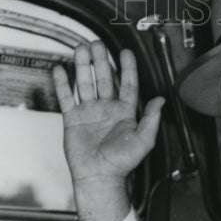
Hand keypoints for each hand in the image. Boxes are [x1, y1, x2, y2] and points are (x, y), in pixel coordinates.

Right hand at [53, 42, 163, 220]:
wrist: (99, 177)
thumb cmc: (123, 163)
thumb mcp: (144, 140)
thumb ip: (152, 118)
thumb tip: (161, 100)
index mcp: (125, 112)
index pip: (128, 84)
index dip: (127, 68)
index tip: (125, 52)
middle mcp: (107, 109)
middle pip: (104, 79)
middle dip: (101, 60)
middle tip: (96, 43)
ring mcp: (89, 112)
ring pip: (85, 83)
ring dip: (82, 66)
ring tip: (80, 49)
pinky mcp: (73, 119)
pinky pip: (66, 98)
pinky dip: (62, 84)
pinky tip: (59, 69)